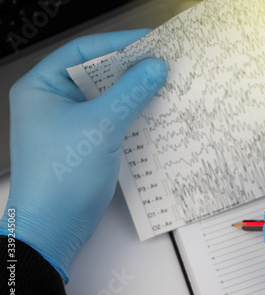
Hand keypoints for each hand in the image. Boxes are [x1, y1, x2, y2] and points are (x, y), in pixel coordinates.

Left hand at [0, 30, 167, 281]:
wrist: (55, 227)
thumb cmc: (63, 175)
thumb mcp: (100, 126)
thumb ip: (130, 93)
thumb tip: (156, 67)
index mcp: (43, 87)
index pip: (84, 52)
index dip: (119, 43)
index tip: (152, 42)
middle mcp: (55, 100)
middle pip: (98, 74)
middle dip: (131, 69)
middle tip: (164, 64)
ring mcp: (71, 122)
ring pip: (108, 97)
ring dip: (135, 93)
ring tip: (166, 85)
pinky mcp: (87, 142)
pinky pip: (113, 118)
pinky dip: (133, 114)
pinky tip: (156, 112)